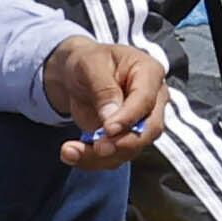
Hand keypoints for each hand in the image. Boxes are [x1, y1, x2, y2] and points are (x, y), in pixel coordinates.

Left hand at [42, 38, 170, 167]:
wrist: (75, 73)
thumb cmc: (88, 60)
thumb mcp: (91, 64)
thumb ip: (103, 89)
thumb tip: (111, 120)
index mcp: (149, 73)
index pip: (146, 101)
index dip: (129, 118)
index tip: (108, 129)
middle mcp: (152, 101)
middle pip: (148, 131)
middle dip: (122, 144)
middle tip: (97, 148)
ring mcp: (140, 123)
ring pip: (130, 149)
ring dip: (100, 157)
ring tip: (70, 151)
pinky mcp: (123, 138)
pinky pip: (114, 156)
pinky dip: (91, 160)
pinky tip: (70, 154)